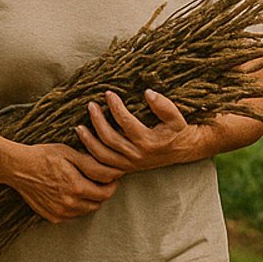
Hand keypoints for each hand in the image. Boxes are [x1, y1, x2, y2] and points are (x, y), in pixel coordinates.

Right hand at [7, 142, 122, 222]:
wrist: (18, 168)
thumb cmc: (43, 157)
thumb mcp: (69, 153)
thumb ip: (90, 164)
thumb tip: (110, 170)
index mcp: (76, 187)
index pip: (105, 193)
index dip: (112, 186)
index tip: (111, 179)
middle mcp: (70, 204)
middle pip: (97, 204)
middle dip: (101, 194)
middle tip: (98, 182)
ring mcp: (60, 212)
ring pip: (85, 211)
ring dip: (88, 201)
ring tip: (83, 187)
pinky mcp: (52, 217)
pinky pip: (72, 215)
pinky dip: (75, 207)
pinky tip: (69, 194)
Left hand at [75, 89, 202, 171]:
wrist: (183, 149)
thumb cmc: (178, 130)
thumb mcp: (176, 117)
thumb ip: (164, 106)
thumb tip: (148, 93)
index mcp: (149, 142)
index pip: (126, 122)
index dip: (115, 107)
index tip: (108, 93)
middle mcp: (137, 155)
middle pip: (109, 139)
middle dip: (97, 121)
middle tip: (91, 105)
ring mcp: (130, 164)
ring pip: (102, 155)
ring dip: (88, 141)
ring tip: (79, 126)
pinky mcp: (125, 168)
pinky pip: (102, 166)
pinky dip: (90, 156)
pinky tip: (84, 142)